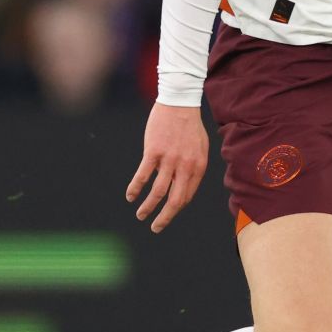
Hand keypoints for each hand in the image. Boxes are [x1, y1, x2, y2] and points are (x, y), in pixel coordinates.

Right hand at [127, 102, 208, 232]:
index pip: (187, 196)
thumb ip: (194, 167)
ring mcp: (169, 160)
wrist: (179, 103)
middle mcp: (185, 166)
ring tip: (140, 215)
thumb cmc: (190, 126)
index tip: (167, 214)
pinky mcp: (153, 152)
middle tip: (156, 228)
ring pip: (157, 192)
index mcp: (198, 167)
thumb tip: (185, 186)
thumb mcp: (201, 148)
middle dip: (164, 218)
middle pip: (174, 200)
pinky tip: (130, 196)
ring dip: (148, 207)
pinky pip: (143, 176)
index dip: (176, 208)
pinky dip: (136, 188)